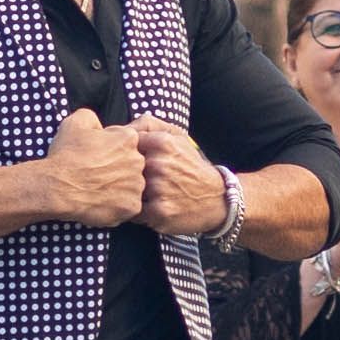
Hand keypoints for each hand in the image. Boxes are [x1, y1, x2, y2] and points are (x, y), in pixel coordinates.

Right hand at [34, 109, 146, 229]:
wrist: (56, 188)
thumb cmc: (65, 155)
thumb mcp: (76, 122)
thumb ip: (94, 118)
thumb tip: (100, 127)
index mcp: (128, 139)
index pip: (128, 143)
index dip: (111, 149)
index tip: (98, 156)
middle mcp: (138, 161)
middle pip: (133, 164)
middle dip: (119, 168)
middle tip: (97, 174)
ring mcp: (136, 185)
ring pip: (133, 186)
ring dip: (120, 188)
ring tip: (98, 189)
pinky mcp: (131, 207)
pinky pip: (129, 206)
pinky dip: (117, 206)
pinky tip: (101, 202)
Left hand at [127, 117, 230, 240]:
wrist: (217, 198)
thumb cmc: (190, 167)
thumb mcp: (177, 138)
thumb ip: (149, 125)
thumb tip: (122, 127)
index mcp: (162, 142)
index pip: (127, 145)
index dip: (126, 156)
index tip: (133, 163)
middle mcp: (160, 163)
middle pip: (124, 170)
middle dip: (127, 177)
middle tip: (138, 182)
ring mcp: (160, 188)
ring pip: (128, 192)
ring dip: (133, 196)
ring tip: (148, 196)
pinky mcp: (160, 211)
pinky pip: (135, 213)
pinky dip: (139, 213)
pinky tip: (152, 209)